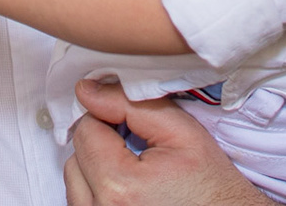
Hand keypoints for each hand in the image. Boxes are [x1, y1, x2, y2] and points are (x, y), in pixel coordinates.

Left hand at [63, 80, 269, 205]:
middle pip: (76, 156)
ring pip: (75, 180)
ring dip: (96, 168)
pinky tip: (128, 189)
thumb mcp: (181, 132)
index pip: (86, 129)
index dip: (110, 119)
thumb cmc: (211, 187)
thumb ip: (129, 105)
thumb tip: (86, 90)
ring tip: (135, 171)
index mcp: (118, 185)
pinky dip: (98, 190)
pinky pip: (82, 201)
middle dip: (102, 145)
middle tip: (139, 150)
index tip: (134, 127)